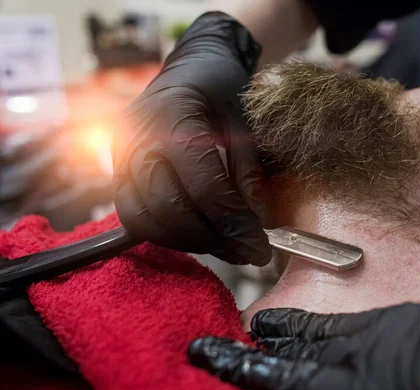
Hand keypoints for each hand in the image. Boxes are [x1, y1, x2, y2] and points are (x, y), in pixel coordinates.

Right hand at [112, 12, 270, 265]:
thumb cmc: (222, 88)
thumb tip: (256, 225)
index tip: (259, 246)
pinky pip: (136, 217)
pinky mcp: (118, 173)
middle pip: (168, 209)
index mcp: (172, 115)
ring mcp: (119, 157)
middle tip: (246, 252)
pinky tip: (201, 235)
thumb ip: (249, 173)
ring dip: (188, 242)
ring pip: (145, 221)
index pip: (201, 185)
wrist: (191, 67)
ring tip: (227, 247)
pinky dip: (168, 234)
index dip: (232, 222)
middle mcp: (135, 138)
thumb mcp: (246, 122)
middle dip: (210, 239)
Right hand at [188, 303, 419, 389]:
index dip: (238, 365)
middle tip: (238, 344)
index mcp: (353, 388)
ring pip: (324, 333)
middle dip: (265, 347)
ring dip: (294, 335)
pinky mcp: (411, 321)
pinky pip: (355, 325)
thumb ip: (336, 387)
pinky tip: (324, 335)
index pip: (278, 375)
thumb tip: (302, 384)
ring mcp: (388, 333)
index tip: (208, 352)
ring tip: (266, 334)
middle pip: (297, 350)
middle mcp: (363, 355)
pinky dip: (331, 332)